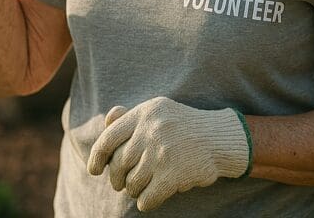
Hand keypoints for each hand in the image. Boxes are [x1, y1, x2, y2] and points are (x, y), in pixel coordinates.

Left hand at [87, 96, 250, 211]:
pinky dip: (145, 202)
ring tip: (140, 187)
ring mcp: (162, 153)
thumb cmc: (183, 126)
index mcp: (144, 113)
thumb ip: (131, 116)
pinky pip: (146, 198)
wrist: (219, 138)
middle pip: (118, 164)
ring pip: (131, 183)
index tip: (94, 170)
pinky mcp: (172, 175)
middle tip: (120, 183)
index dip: (96, 158)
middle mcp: (151, 131)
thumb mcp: (158, 111)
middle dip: (116, 178)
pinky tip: (150, 198)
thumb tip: (107, 119)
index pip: (108, 139)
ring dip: (133, 190)